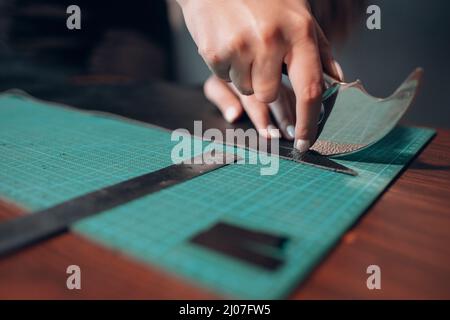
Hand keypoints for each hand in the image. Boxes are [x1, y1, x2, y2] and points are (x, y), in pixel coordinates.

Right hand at [178, 0, 342, 151]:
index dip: (308, 121)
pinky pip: (225, 78)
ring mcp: (241, 46)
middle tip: (259, 56)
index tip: (304, 140)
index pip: (309, 88)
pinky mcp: (215, 52)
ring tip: (242, 43)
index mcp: (298, 31)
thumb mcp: (298, 13)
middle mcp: (271, 40)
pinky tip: (228, 42)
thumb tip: (336, 79)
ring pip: (246, 88)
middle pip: (270, 95)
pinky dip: (226, 66)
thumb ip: (320, 48)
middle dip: (264, 83)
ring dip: (244, 73)